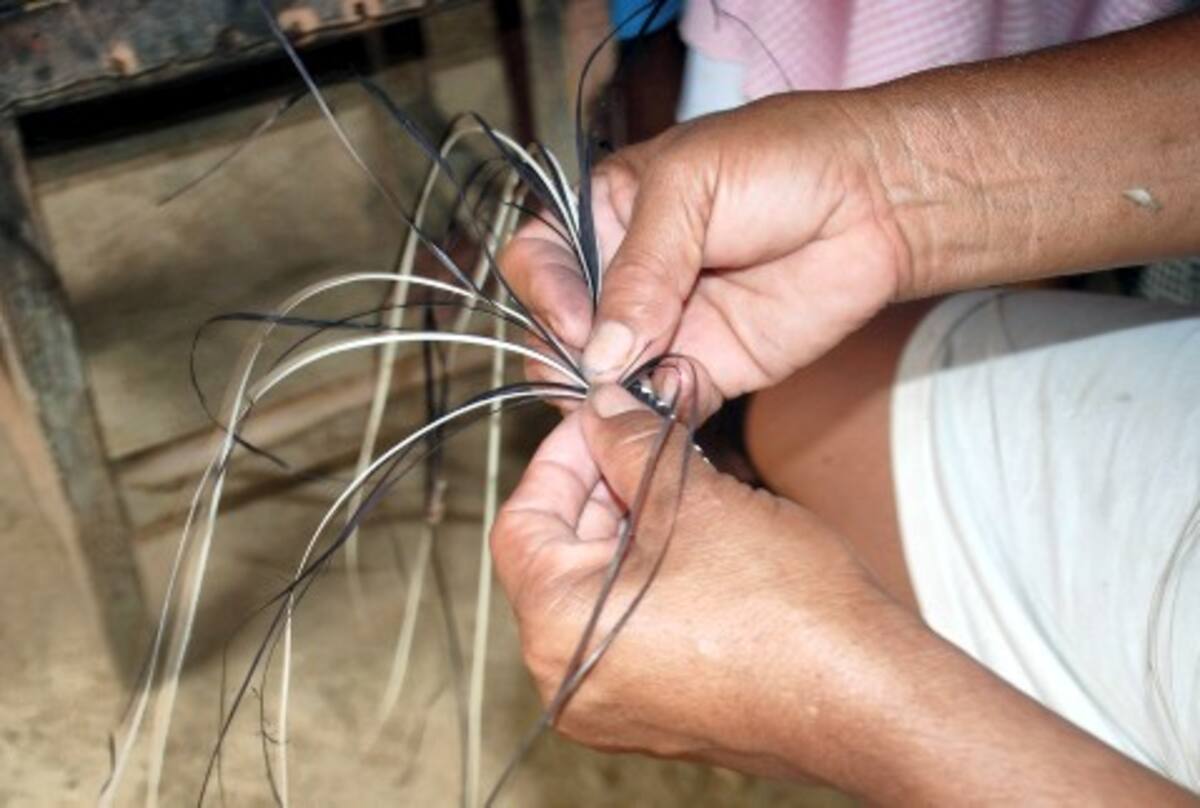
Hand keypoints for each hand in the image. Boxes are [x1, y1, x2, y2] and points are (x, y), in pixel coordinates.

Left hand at [490, 384, 900, 779]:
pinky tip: (700, 536)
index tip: (600, 421)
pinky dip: (653, 573)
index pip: (522, 520)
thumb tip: (607, 409)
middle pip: (560, 554)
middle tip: (647, 440)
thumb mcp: (694, 498)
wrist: (866, 697)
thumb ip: (632, 442)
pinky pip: (631, 624)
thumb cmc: (783, 612)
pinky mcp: (657, 710)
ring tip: (684, 483)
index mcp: (555, 628)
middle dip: (604, 486)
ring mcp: (612, 702)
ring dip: (633, 526)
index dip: (562, 456)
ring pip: (600, 587)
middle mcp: (568, 678)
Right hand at [501, 94, 909, 414]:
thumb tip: (601, 352)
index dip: (544, 292)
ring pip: (604, 376)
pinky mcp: (707, 369)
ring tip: (620, 404)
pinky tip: (652, 422)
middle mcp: (627, 275)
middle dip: (566, 354)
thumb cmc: (785, 161)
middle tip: (594, 374)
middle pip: (561, 328)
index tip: (574, 321)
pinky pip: (660, 405)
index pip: (540, 259)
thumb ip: (642, 269)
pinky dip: (649, 420)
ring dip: (602, 396)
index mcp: (607, 214)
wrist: (878, 201)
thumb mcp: (693, 187)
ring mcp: (665, 327)